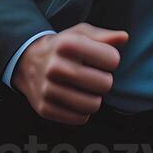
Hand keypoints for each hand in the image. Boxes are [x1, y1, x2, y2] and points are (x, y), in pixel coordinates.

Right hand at [13, 23, 127, 124]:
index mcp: (68, 44)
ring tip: (84, 88)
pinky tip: (74, 98)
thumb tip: (124, 37)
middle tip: (93, 75)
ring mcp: (48, 89)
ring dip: (94, 98)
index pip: (112, 60)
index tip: (100, 59)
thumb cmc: (63, 46)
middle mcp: (56, 67)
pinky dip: (82, 111)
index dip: (110, 60)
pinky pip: (80, 119)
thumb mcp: (81, 34)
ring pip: (93, 105)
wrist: (28, 62)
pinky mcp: (45, 108)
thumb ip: (104, 36)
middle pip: (105, 84)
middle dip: (104, 80)